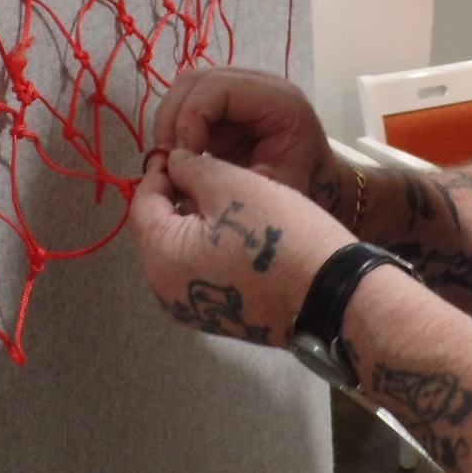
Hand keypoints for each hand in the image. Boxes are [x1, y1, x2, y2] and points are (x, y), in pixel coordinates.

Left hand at [129, 149, 354, 346]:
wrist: (329, 295)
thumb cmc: (277, 235)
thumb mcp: (232, 185)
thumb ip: (191, 169)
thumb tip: (171, 163)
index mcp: (159, 258)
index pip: (142, 204)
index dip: (161, 173)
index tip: (184, 152)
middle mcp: (164, 292)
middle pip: (159, 230)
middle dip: (180, 198)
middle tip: (212, 173)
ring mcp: (189, 311)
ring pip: (180, 251)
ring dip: (197, 223)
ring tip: (232, 199)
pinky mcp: (216, 320)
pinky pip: (200, 273)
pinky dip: (211, 249)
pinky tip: (242, 232)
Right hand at [153, 67, 342, 206]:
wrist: (323, 186)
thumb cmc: (307, 190)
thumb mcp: (274, 191)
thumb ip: (229, 178)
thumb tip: (179, 167)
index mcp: (279, 100)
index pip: (217, 88)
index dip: (189, 119)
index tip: (180, 160)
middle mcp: (260, 84)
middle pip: (196, 80)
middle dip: (173, 118)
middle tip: (165, 159)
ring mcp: (242, 90)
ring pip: (187, 87)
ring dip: (170, 121)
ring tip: (168, 159)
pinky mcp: (228, 104)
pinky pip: (191, 103)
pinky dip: (177, 127)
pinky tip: (178, 156)